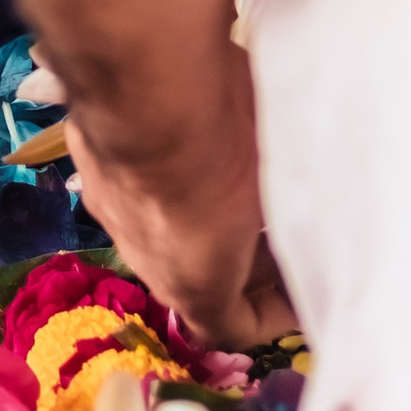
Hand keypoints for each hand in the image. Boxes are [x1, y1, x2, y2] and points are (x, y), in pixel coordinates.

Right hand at [68, 122, 298, 351]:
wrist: (151, 82)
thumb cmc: (229, 147)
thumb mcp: (281, 188)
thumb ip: (295, 217)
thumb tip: (318, 217)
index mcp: (196, 283)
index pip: (234, 328)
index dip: (275, 314)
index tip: (306, 290)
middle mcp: (144, 258)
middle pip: (197, 278)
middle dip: (242, 262)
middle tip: (283, 232)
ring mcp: (112, 210)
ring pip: (162, 230)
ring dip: (199, 220)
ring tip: (241, 185)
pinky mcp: (92, 163)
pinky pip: (136, 185)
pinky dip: (165, 175)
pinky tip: (190, 138)